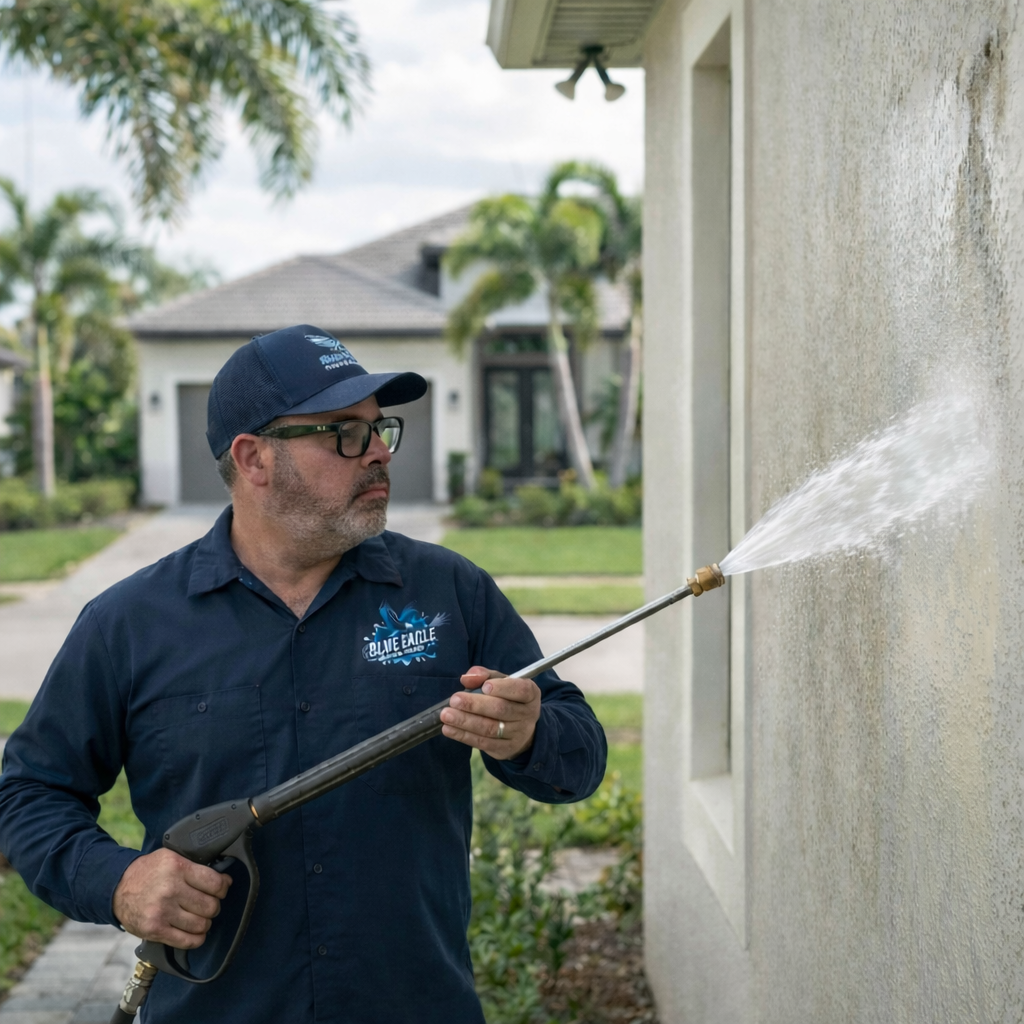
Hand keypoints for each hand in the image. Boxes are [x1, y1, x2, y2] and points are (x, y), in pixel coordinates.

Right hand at [113, 848, 231, 948]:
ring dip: (205, 923)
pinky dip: (196, 939)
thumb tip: (222, 878)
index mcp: (177, 867)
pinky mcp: (155, 930)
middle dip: (214, 906)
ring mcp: (162, 911)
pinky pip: (187, 941)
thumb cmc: (149, 871)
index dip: (223, 887)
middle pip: (210, 906)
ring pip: (201, 924)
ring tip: (199, 917)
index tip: (222, 888)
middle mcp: (170, 890)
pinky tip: (195, 932)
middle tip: (208, 903)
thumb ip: (194, 865)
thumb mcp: (171, 857)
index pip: (215, 883)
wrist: (117, 887)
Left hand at [440, 666, 540, 759]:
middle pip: (501, 709)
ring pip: (490, 728)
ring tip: (446, 715)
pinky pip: (483, 743)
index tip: (485, 686)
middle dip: (475, 705)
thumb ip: (485, 676)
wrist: (520, 729)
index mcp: (530, 694)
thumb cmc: (508, 698)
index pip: (521, 690)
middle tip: (454, 700)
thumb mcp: (501, 682)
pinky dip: (463, 736)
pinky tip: (449, 729)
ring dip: (465, 722)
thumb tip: (467, 678)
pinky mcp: (505, 749)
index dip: (504, 688)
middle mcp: (528, 714)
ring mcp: (518, 734)